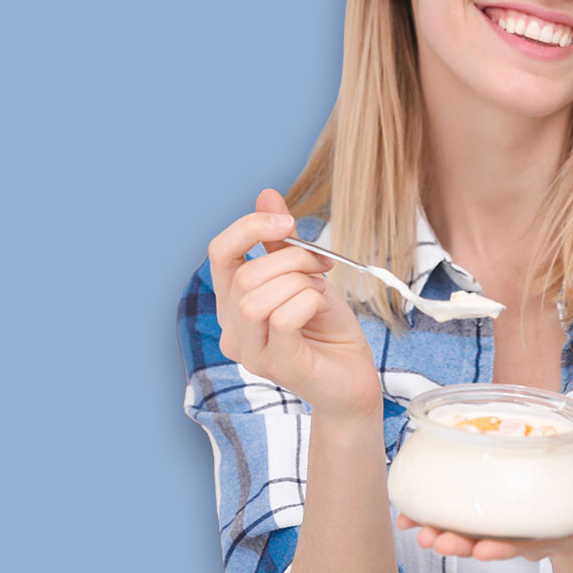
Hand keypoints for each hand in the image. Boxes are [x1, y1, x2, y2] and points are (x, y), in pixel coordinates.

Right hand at [208, 188, 381, 418]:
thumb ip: (280, 242)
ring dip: (299, 282)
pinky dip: (309, 301)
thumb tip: (267, 195)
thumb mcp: (305, 275)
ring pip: (258, 299)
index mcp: (233, 303)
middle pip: (245, 275)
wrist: (353, 376)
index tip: (288, 223)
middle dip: (291, 258)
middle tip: (321, 266)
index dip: (250, 227)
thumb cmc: (327, 328)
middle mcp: (233, 329)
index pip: (219, 252)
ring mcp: (253, 353)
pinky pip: (285, 318)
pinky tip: (321, 306)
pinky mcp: (281, 366)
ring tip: (318, 291)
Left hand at [396, 429, 572, 560]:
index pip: (531, 543)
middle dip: (465, 546)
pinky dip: (435, 513)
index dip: (506, 549)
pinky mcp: (492, 500)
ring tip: (421, 529)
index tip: (485, 549)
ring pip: (474, 532)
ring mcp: (510, 517)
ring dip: (445, 533)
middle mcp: (531, 528)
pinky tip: (411, 512)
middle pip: (496, 543)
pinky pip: (461, 511)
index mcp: (561, 526)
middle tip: (440, 540)